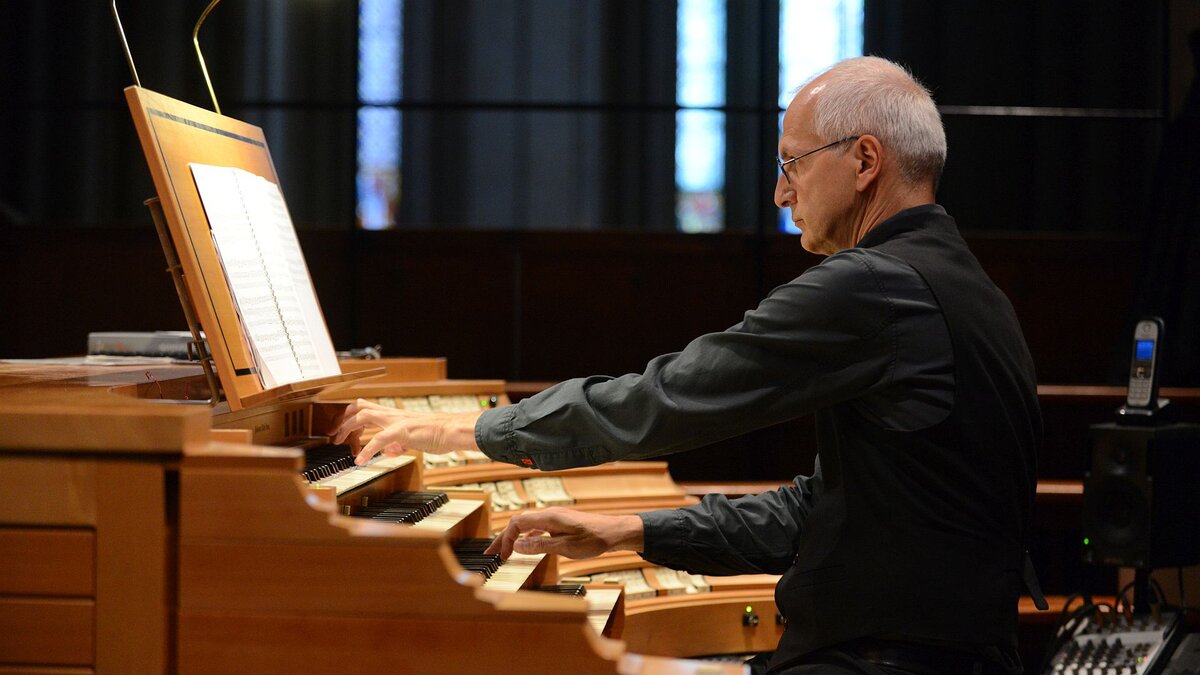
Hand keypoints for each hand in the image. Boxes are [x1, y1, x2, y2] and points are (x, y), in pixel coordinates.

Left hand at [331, 398, 482, 464]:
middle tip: (334, 434)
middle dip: (342, 420)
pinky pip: (378, 439)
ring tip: (341, 444)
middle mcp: (392, 414)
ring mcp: (396, 421)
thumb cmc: (436, 434)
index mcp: (394, 415)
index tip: (341, 428)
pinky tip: (360, 460)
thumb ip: (398, 445)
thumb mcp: (412, 440)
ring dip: (348, 429)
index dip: (350, 415)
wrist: (451, 431)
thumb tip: (388, 451)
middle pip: (359, 407)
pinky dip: (366, 450)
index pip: (366, 407)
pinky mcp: (401, 431)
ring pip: (364, 416)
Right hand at [485, 507, 643, 559]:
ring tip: (504, 552)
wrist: (615, 532)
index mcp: (549, 517)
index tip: (500, 556)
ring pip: (527, 526)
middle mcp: (549, 515)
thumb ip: (541, 545)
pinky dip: (527, 537)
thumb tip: (517, 545)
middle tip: (491, 554)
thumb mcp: (566, 547)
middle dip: (504, 538)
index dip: (506, 539)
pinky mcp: (561, 524)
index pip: (517, 523)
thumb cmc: (594, 539)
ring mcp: (555, 519)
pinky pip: (538, 528)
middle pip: (519, 523)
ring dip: (515, 539)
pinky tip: (526, 546)